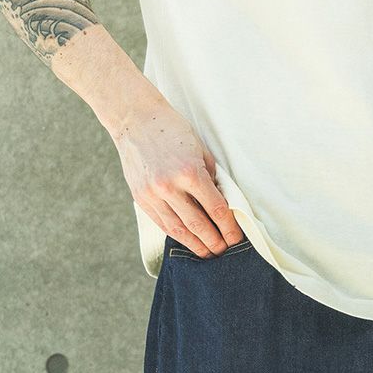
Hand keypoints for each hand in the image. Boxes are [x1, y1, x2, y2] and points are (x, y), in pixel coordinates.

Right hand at [110, 94, 245, 258]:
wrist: (136, 119)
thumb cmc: (173, 129)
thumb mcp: (199, 148)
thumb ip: (210, 175)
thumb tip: (221, 200)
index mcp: (190, 171)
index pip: (215, 209)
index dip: (228, 227)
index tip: (236, 237)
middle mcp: (170, 187)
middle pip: (198, 225)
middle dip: (214, 241)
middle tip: (225, 250)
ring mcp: (153, 195)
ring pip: (178, 230)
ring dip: (195, 245)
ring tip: (208, 253)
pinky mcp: (141, 198)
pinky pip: (162, 223)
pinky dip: (176, 235)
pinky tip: (187, 241)